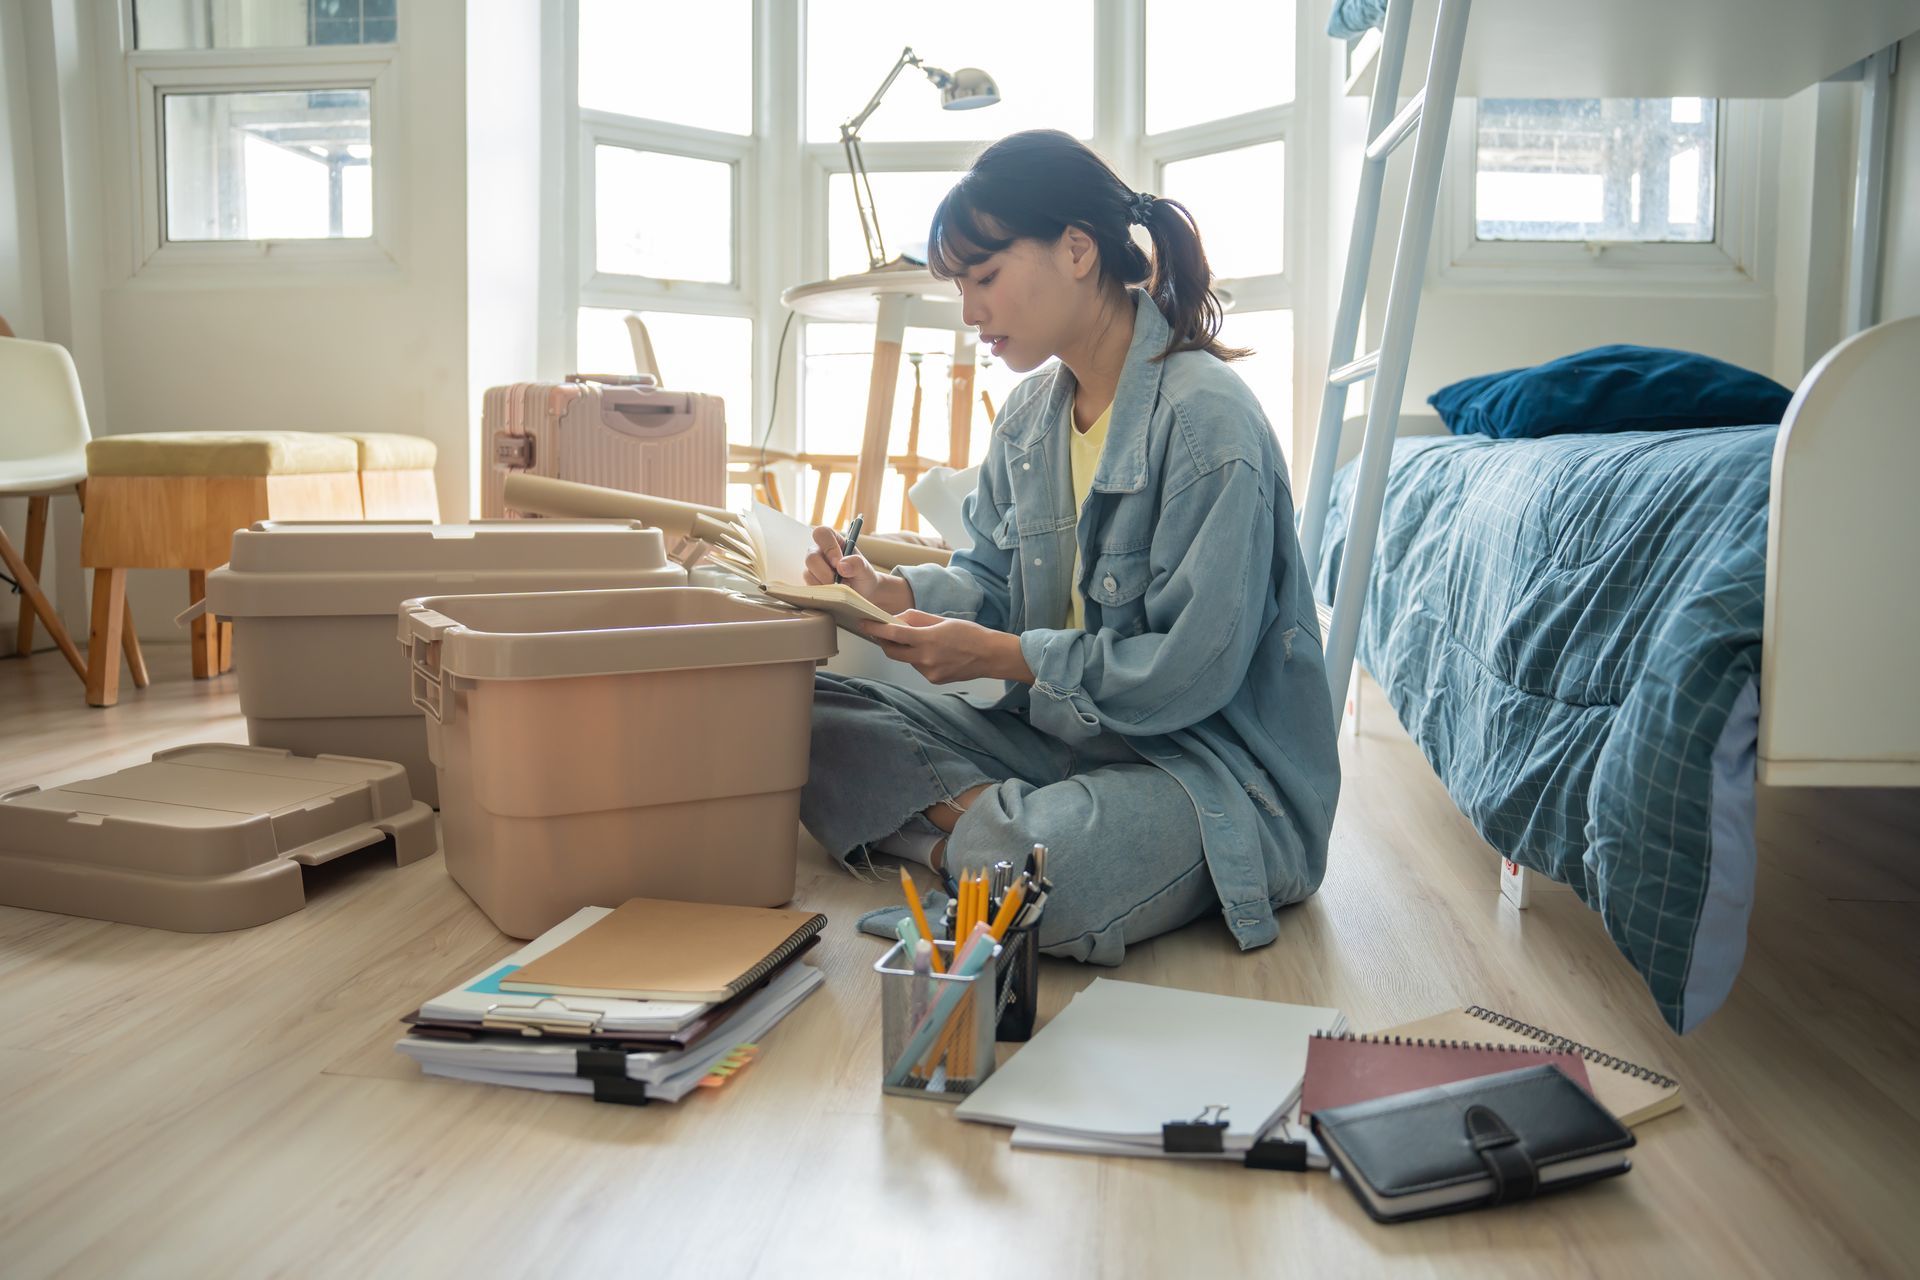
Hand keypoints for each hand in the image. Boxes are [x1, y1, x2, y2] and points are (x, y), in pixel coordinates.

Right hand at [805, 526, 912, 612]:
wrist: (863, 592)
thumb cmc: (863, 575)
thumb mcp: (865, 568)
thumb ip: (857, 563)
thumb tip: (842, 566)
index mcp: (833, 540)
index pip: (822, 534)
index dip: (828, 547)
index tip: (838, 563)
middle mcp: (819, 551)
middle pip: (811, 557)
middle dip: (825, 572)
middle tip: (839, 582)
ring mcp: (813, 567)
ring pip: (808, 574)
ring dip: (825, 584)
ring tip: (841, 588)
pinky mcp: (811, 581)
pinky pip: (809, 586)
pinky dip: (822, 592)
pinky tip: (834, 594)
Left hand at [860, 610, 1033, 684]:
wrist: (990, 656)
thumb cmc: (969, 634)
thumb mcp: (942, 620)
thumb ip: (916, 619)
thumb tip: (895, 620)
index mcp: (927, 639)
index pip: (893, 634)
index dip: (875, 629)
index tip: (864, 623)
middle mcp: (925, 659)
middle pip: (891, 651)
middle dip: (883, 641)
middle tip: (881, 631)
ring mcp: (928, 672)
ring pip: (905, 659)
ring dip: (904, 649)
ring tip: (920, 640)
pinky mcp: (933, 679)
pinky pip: (917, 666)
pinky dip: (918, 658)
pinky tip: (933, 652)